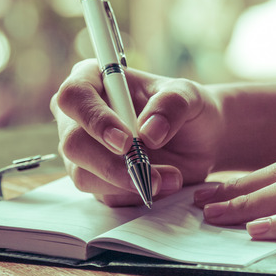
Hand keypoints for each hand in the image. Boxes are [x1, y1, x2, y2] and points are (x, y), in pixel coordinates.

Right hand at [51, 59, 223, 205]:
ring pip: (84, 175)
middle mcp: (80, 116)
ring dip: (128, 183)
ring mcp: (85, 150)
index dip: (95, 119)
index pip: (74, 95)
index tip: (125, 141)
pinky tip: (165, 184)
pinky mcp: (97, 179)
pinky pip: (105, 195)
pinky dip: (136, 194)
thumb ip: (171, 105)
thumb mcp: (189, 95)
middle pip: (73, 142)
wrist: (202, 139)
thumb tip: (148, 132)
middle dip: (111, 163)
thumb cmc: (187, 107)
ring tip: (171, 178)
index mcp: (94, 79)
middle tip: (149, 173)